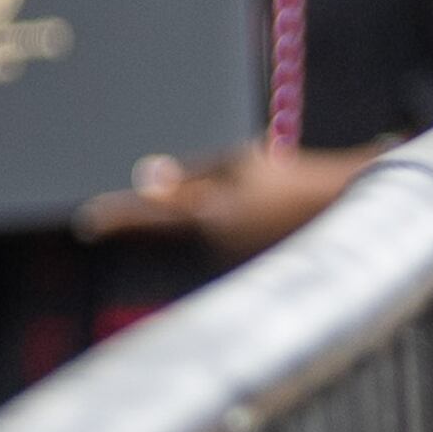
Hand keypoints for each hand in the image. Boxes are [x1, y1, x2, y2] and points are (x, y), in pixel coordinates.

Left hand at [74, 142, 376, 260]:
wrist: (345, 209)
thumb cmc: (290, 177)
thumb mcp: (237, 162)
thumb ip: (190, 175)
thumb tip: (146, 180)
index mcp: (211, 217)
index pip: (149, 216)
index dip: (116, 217)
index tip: (87, 221)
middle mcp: (218, 247)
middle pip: (177, 221)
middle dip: (185, 201)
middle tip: (222, 189)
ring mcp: (233, 261)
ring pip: (203, 227)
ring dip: (217, 207)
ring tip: (265, 194)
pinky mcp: (247, 268)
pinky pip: (224, 239)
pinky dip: (233, 221)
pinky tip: (270, 211)